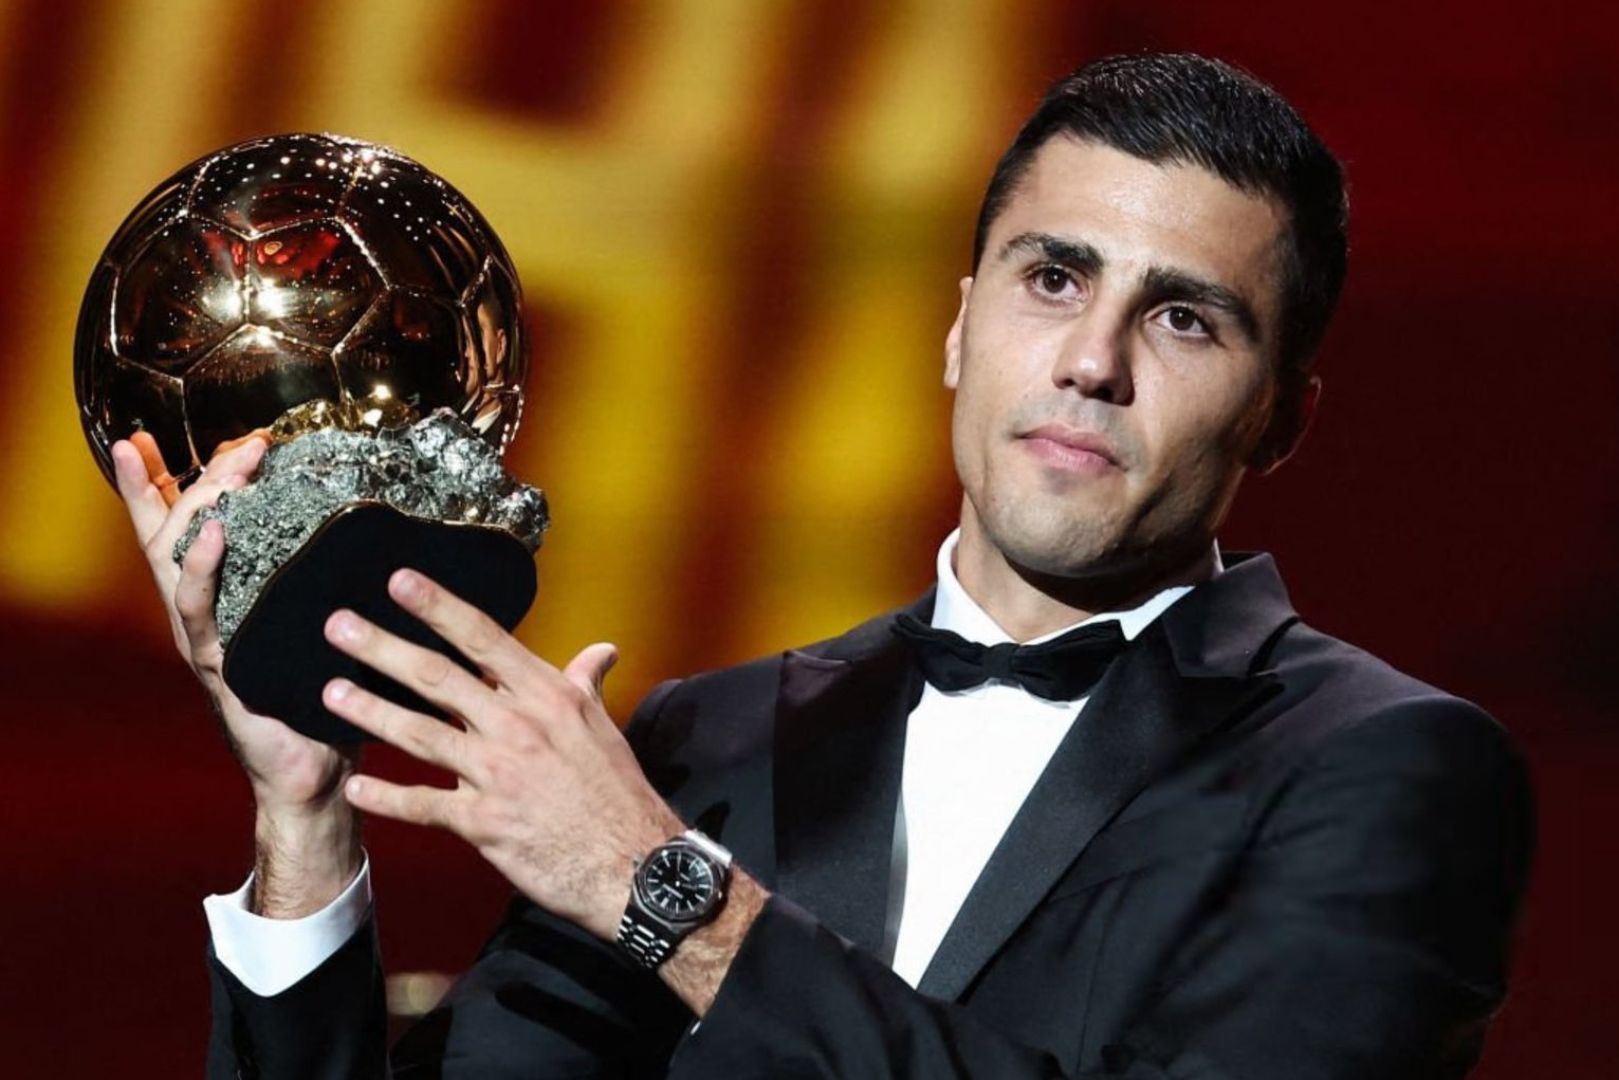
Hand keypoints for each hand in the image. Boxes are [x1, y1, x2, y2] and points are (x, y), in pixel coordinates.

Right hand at [111, 434, 357, 814]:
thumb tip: (358, 526)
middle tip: (242, 442)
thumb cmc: (318, 696)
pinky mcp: (215, 665)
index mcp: (217, 600)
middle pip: (172, 531)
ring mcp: (199, 637)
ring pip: (175, 560)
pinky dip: (201, 568)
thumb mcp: (311, 626)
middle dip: (198, 478)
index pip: (174, 530)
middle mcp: (197, 613)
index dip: (151, 486)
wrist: (313, 771)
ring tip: (231, 471)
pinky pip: (197, 610)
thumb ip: (314, 583)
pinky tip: (215, 535)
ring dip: (203, 509)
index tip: (140, 440)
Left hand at [319, 568, 685, 940]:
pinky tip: (355, 788)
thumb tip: (600, 652)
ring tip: (330, 692)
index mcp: (546, 696)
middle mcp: (516, 726)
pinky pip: (423, 804)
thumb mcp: (604, 726)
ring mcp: (496, 774)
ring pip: (419, 734)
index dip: (437, 608)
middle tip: (337, 626)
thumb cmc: (618, 791)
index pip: (483, 639)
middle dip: (382, 648)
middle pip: (437, 677)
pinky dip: (387, 797)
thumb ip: (586, 684)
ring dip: (370, 711)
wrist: (632, 861)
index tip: (399, 582)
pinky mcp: (483, 823)